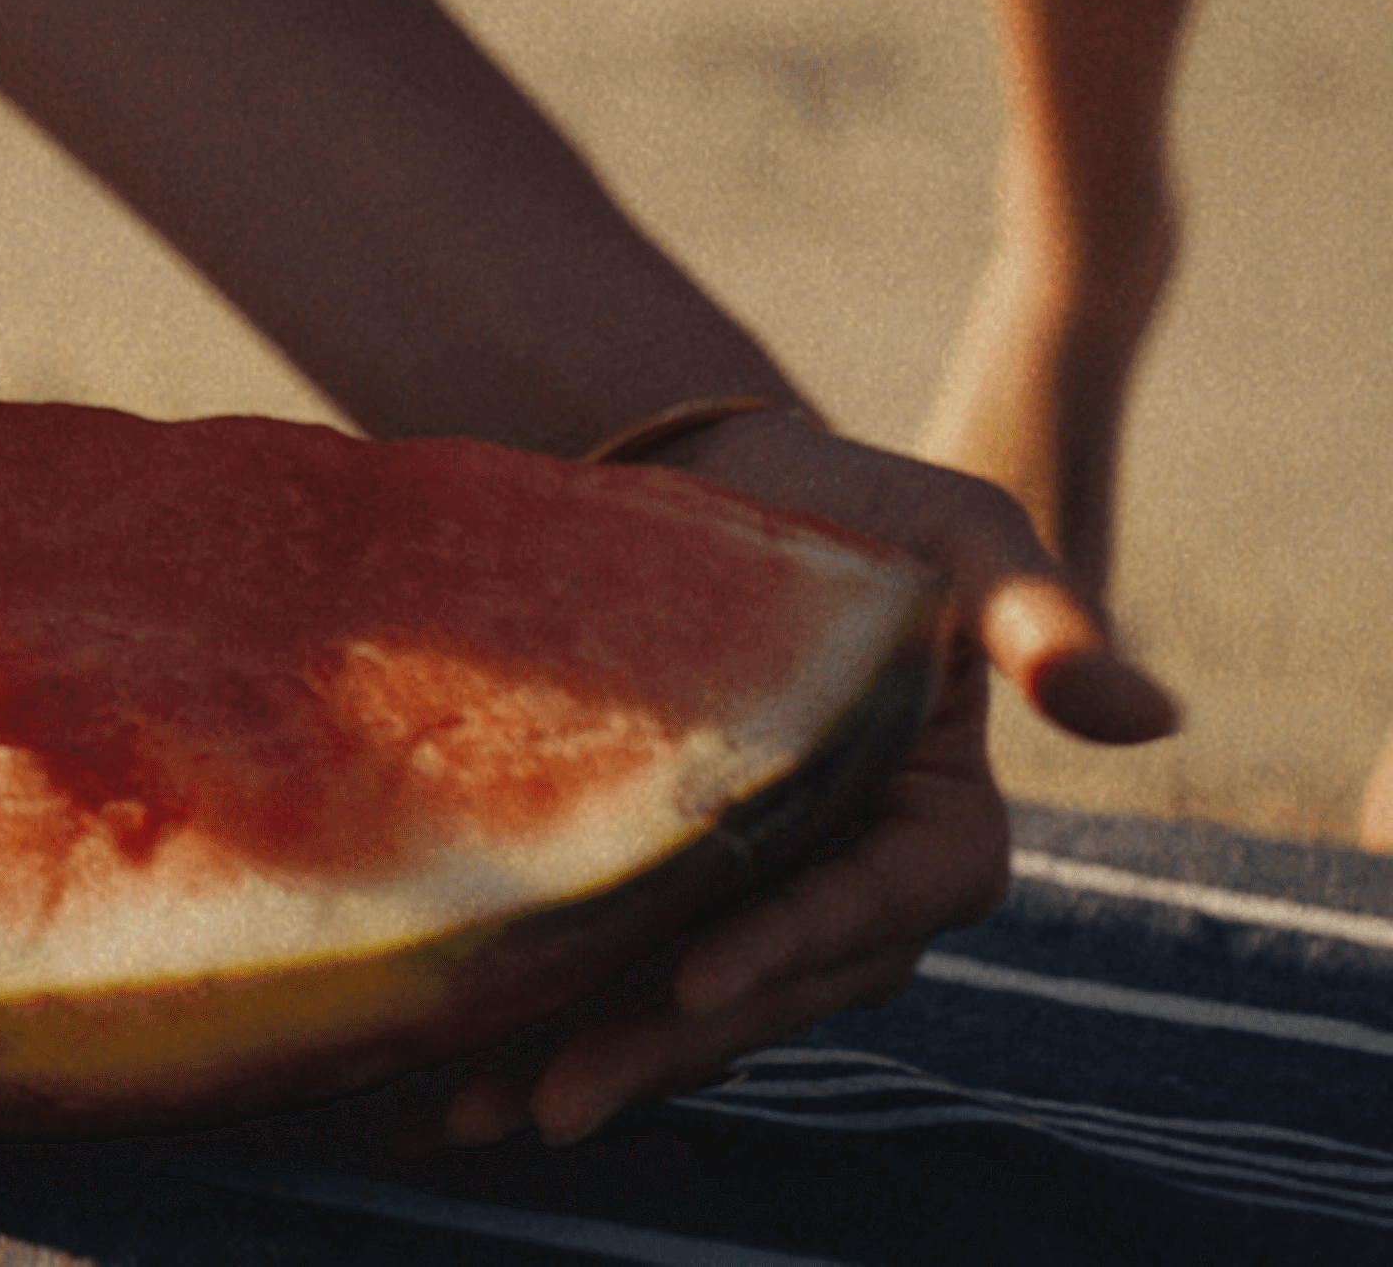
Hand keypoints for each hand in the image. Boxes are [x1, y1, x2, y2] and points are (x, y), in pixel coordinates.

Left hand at [445, 410, 1180, 1146]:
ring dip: (595, 1069)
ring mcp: (758, 905)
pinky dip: (550, 1035)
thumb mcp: (951, 528)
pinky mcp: (669, 903)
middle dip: (664, 1050)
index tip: (690, 978)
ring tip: (486, 1116)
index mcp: (938, 825)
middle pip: (773, 989)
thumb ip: (1033, 612)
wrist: (709, 485)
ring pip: (691, 1015)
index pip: (880, 906)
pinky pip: (622, 989)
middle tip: (554, 1100)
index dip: (794, 944)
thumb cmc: (849, 503)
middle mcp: (851, 887)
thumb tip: (1143, 715)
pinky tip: (457, 1093)